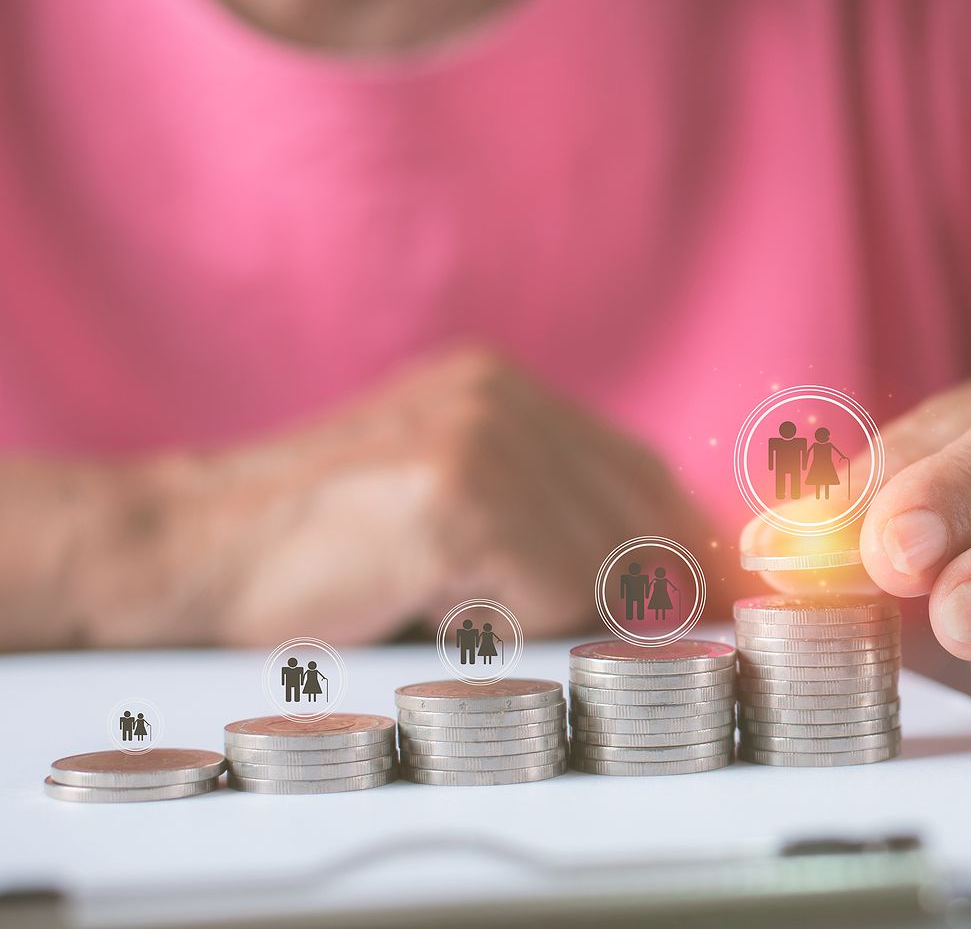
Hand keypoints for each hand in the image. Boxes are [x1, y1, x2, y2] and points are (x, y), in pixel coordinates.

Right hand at [92, 347, 710, 646]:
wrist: (186, 552)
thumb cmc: (316, 549)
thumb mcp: (443, 503)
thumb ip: (541, 512)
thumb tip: (665, 575)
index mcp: (501, 389)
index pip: (637, 468)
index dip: (688, 539)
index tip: (731, 594)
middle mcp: (501, 397)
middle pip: (639, 509)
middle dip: (662, 585)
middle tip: (669, 634)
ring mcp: (479, 438)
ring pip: (604, 557)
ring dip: (563, 612)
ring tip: (484, 617)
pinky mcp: (456, 494)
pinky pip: (553, 584)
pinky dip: (518, 620)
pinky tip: (451, 613)